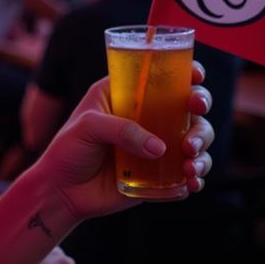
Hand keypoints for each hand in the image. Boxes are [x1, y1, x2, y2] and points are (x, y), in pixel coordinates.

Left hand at [36, 64, 213, 222]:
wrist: (62, 192)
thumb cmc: (68, 150)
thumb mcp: (87, 128)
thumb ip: (121, 130)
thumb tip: (159, 148)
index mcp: (128, 94)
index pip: (162, 75)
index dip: (185, 71)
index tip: (195, 75)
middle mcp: (147, 116)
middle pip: (188, 104)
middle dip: (201, 106)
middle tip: (196, 112)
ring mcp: (156, 145)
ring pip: (195, 138)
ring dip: (202, 145)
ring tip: (190, 162)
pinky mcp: (160, 174)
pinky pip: (188, 173)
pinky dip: (196, 177)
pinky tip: (191, 183)